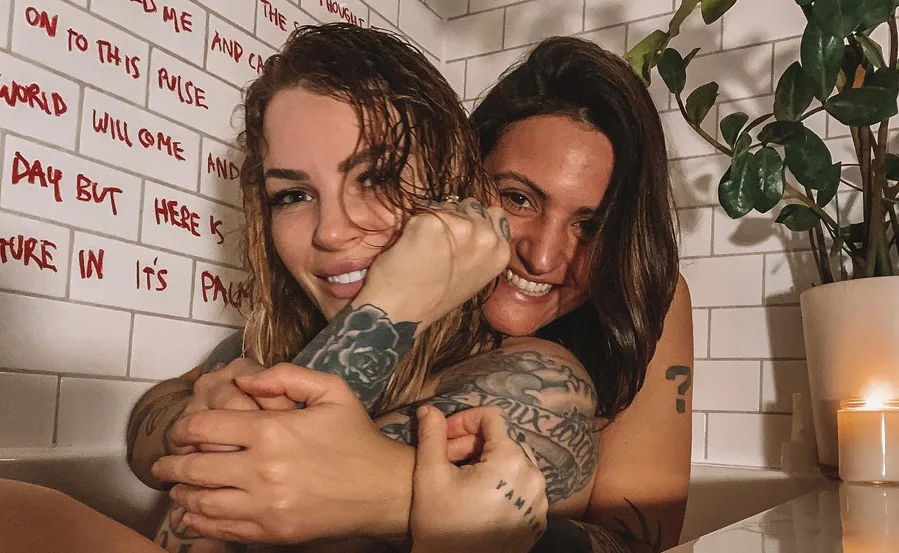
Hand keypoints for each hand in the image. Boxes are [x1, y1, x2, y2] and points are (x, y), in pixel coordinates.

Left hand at [151, 364, 413, 543]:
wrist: (385, 489)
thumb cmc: (357, 438)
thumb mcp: (332, 390)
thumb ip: (286, 375)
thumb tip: (245, 378)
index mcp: (273, 430)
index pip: (206, 427)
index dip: (183, 427)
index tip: (179, 430)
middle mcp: (262, 468)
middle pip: (195, 467)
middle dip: (170, 463)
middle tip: (161, 463)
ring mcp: (265, 504)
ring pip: (202, 501)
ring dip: (181, 494)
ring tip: (175, 488)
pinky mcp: (271, 531)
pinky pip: (221, 528)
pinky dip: (199, 522)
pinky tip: (192, 515)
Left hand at [356, 197, 510, 329]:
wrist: (400, 312)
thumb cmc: (434, 298)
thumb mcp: (474, 275)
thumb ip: (481, 247)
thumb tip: (474, 221)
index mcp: (500, 252)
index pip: (495, 214)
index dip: (476, 221)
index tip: (461, 235)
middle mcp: (487, 237)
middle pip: (472, 205)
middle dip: (457, 216)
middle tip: (441, 244)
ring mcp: (462, 227)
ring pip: (448, 205)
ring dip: (437, 217)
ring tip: (426, 247)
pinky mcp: (432, 221)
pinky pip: (424, 209)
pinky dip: (415, 222)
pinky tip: (411, 246)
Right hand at [411, 406, 547, 552]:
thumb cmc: (440, 525)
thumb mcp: (429, 476)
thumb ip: (432, 435)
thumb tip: (428, 408)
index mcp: (510, 461)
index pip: (491, 417)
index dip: (464, 421)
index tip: (444, 437)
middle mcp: (533, 477)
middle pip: (503, 441)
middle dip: (473, 443)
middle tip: (447, 460)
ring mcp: (539, 501)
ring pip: (514, 463)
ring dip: (488, 463)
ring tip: (462, 480)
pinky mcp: (538, 519)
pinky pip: (523, 487)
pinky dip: (503, 484)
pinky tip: (479, 497)